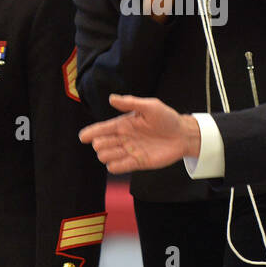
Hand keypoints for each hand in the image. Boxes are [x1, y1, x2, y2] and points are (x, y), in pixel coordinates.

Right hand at [78, 94, 199, 173]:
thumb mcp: (150, 106)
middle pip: (100, 145)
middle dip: (101, 145)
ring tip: (123, 150)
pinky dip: (115, 166)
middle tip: (116, 141)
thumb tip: (111, 98)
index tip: (83, 137)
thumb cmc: (167, 118)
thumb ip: (131, 102)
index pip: (101, 129)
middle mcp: (123, 138)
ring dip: (109, 155)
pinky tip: (124, 160)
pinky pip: (117, 168)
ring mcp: (129, 151)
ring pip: (105, 157)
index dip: (90, 133)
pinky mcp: (136, 163)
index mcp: (123, 124)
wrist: (182, 135)